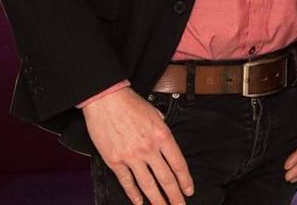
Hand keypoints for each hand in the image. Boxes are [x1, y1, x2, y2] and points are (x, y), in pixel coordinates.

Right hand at [82, 87, 192, 204]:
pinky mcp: (115, 161)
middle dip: (174, 195)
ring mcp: (131, 157)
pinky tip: (140, 203)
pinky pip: (127, 182)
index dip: (185, 180)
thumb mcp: (156, 113)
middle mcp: (149, 148)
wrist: (107, 101)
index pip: (178, 163)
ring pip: (147, 184)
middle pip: (165, 178)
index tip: (189, 191)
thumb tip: (166, 144)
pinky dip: (134, 195)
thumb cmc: (131, 104)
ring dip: (157, 200)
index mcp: (162, 135)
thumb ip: (162, 130)